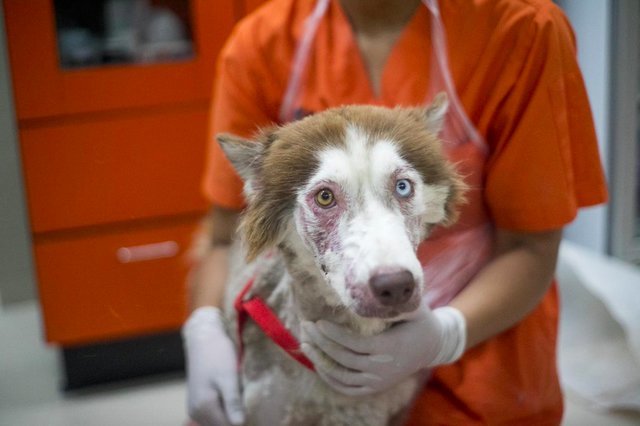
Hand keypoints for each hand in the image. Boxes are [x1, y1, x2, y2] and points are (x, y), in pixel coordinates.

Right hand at [182, 307, 244, 425]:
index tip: (260, 412)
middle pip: (223, 425)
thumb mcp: (228, 376)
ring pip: (219, 421)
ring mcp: (195, 408)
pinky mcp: (198, 402)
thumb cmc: (217, 353)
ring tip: (247, 400)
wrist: (202, 336)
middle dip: (239, 418)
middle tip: (255, 405)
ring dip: (233, 415)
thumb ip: (232, 402)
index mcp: (204, 407)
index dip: (246, 421)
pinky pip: (215, 414)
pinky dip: (226, 410)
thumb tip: (240, 425)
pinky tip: (237, 398)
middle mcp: (196, 412)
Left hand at [300, 305, 465, 396]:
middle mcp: (383, 368)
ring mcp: (379, 381)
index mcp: (390, 347)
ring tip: (305, 343)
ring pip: (342, 376)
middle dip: (321, 343)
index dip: (333, 335)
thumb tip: (379, 280)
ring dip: (320, 361)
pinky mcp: (375, 387)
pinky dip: (330, 379)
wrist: (433, 345)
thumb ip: (397, 298)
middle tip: (306, 326)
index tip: (317, 322)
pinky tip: (318, 363)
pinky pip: (347, 388)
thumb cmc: (419, 319)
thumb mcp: (414, 307)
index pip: (354, 344)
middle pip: (344, 359)